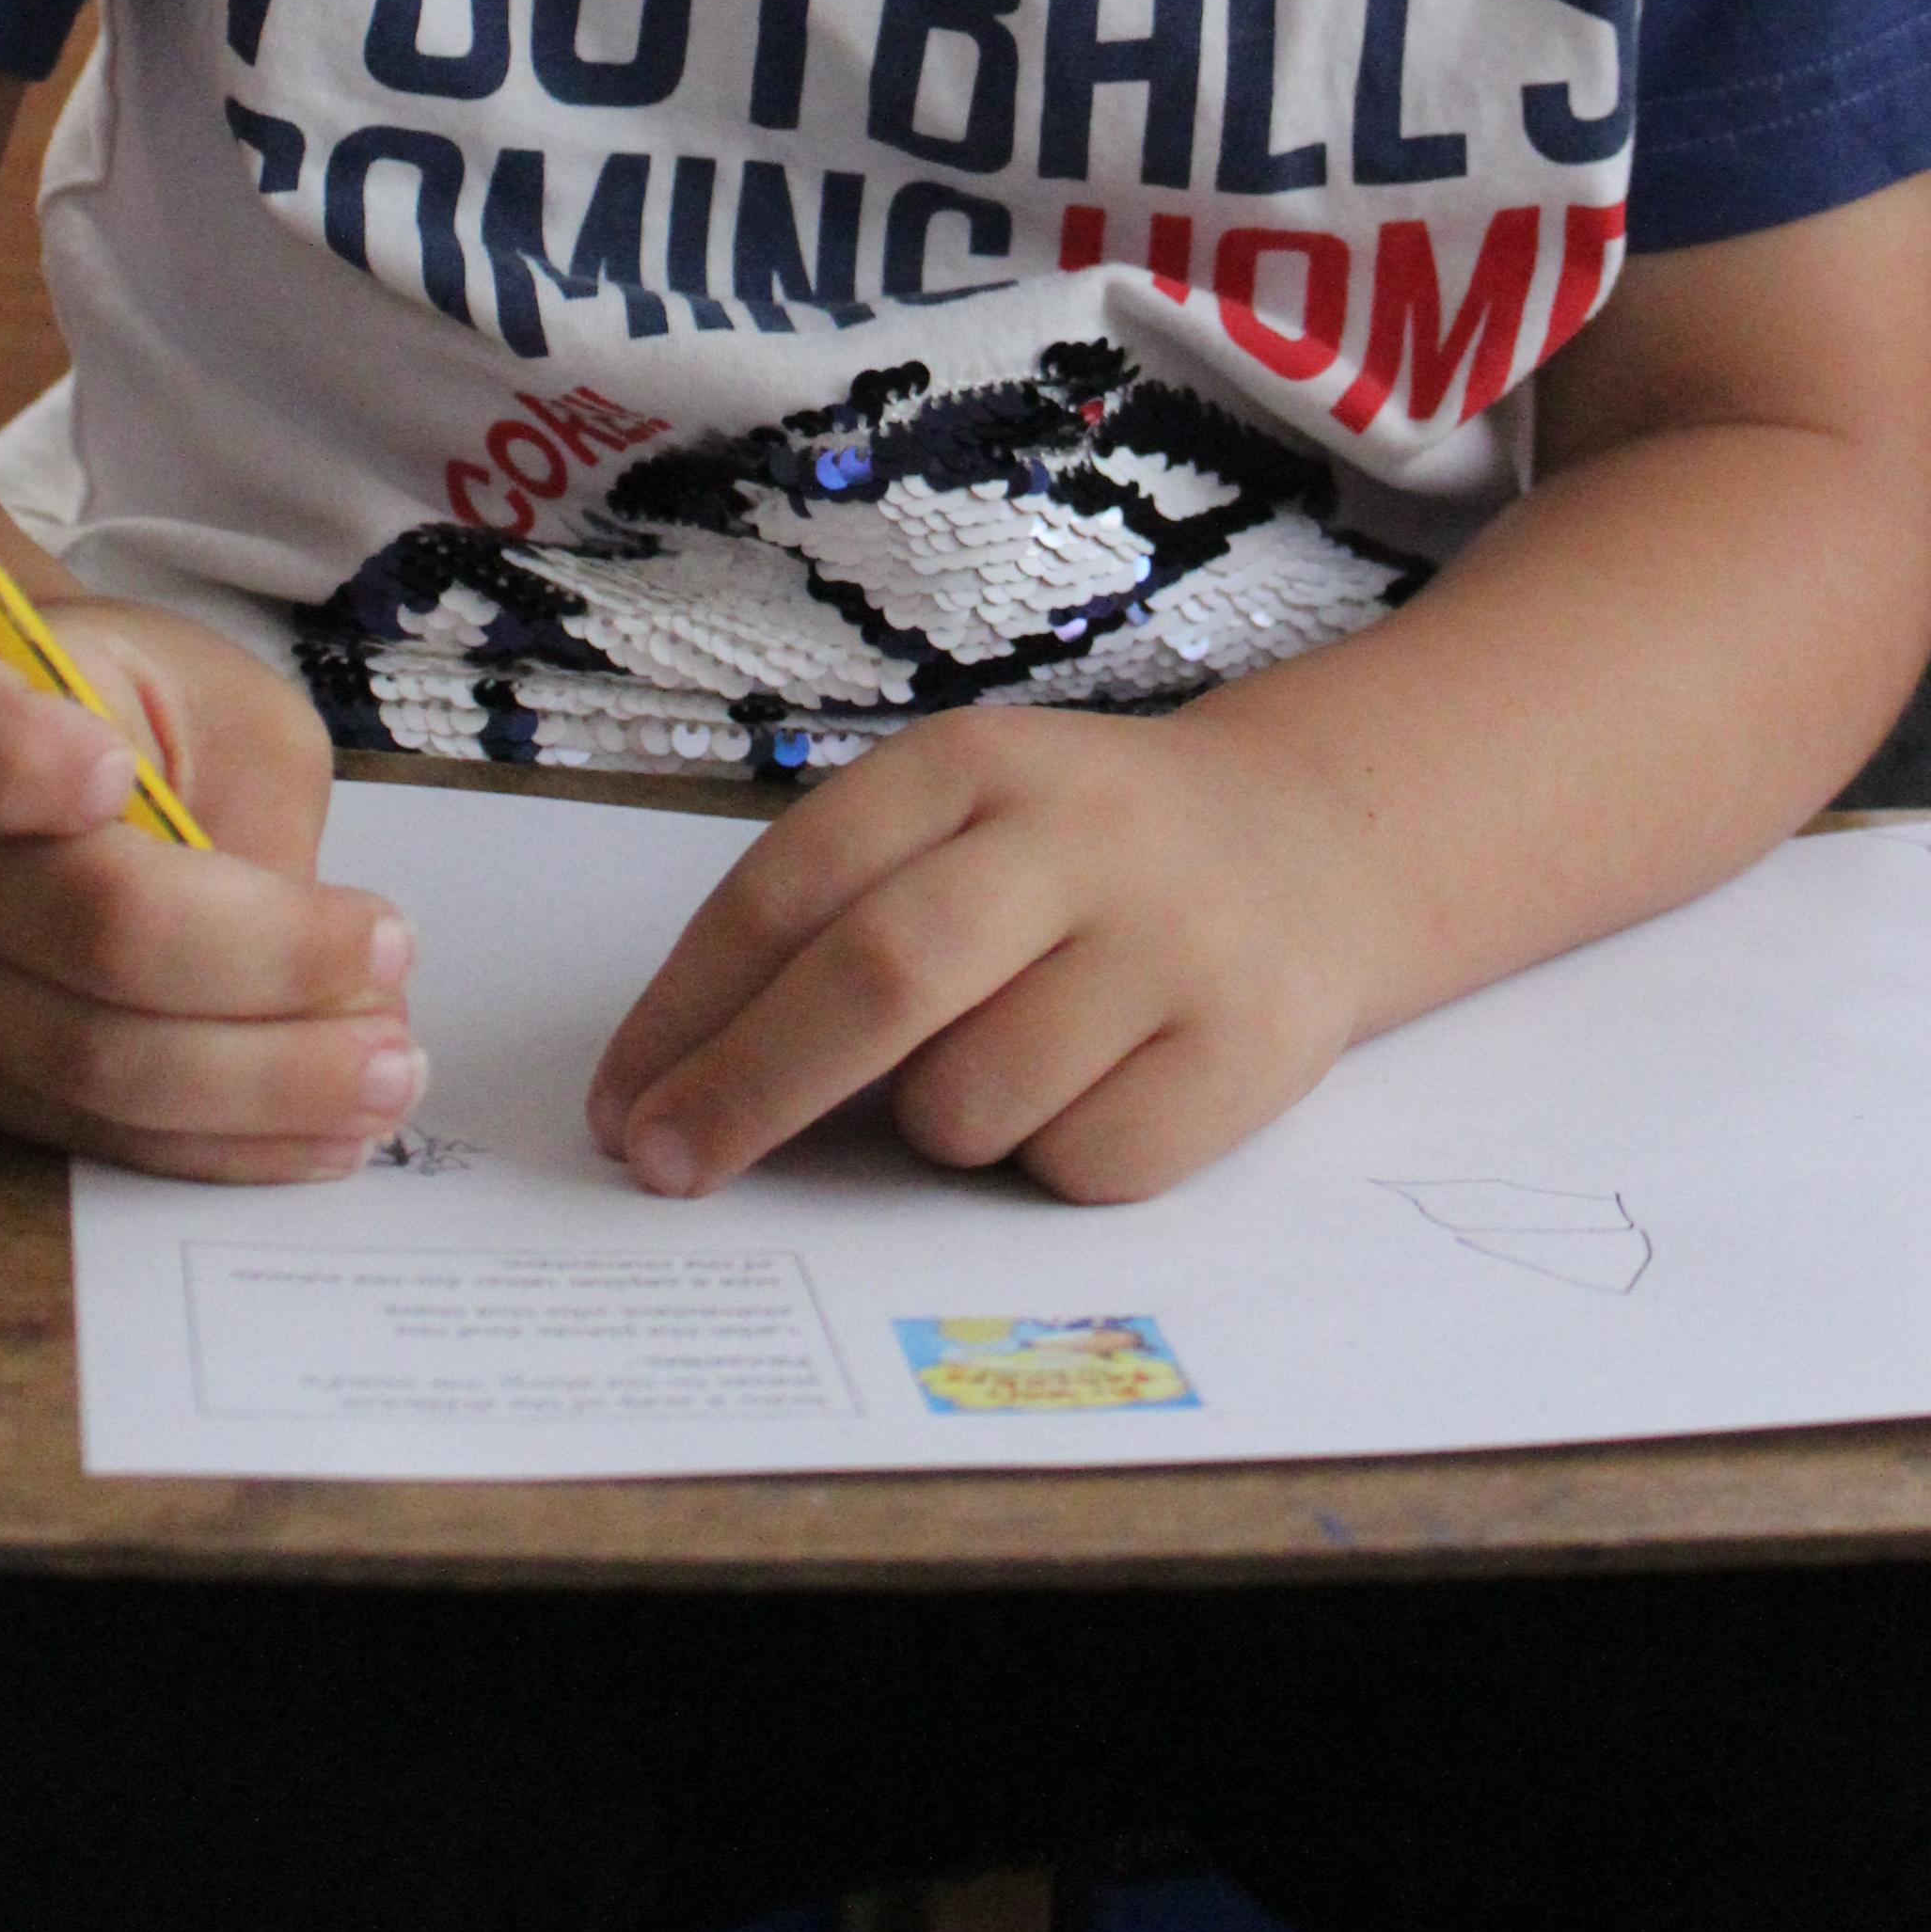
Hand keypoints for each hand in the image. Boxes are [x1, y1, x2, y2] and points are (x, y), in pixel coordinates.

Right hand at [0, 605, 421, 1180]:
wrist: (3, 784)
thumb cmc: (124, 716)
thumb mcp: (209, 700)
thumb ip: (241, 809)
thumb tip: (322, 978)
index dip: (14, 763)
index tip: (110, 773)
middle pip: (77, 926)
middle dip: (261, 963)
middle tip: (393, 964)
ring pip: (91, 1064)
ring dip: (261, 1083)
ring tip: (389, 1070)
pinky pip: (95, 1135)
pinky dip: (222, 1145)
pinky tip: (325, 1133)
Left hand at [588, 700, 1373, 1204]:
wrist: (1309, 843)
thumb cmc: (1079, 856)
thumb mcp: (961, 824)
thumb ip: (841, 916)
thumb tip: (683, 1084)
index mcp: (974, 764)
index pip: (794, 884)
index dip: (688, 1007)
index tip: (620, 1103)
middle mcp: (1076, 834)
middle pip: (876, 977)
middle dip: (748, 1090)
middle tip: (666, 1168)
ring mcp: (1172, 938)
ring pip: (975, 1098)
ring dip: (938, 1127)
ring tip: (992, 1071)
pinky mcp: (1250, 1044)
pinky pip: (1085, 1166)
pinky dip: (1053, 1162)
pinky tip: (1094, 1091)